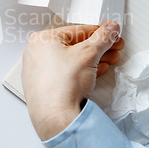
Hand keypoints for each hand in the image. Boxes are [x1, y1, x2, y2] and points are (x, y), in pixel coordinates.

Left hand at [21, 22, 123, 140]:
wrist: (56, 118)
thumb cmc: (62, 85)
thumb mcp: (89, 54)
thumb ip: (103, 38)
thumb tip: (110, 30)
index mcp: (42, 40)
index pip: (76, 30)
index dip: (98, 32)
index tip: (111, 34)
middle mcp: (36, 54)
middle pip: (73, 46)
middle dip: (97, 48)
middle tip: (113, 48)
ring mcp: (37, 72)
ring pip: (70, 61)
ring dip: (92, 60)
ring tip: (108, 61)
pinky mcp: (43, 88)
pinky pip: (64, 74)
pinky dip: (80, 72)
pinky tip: (95, 73)